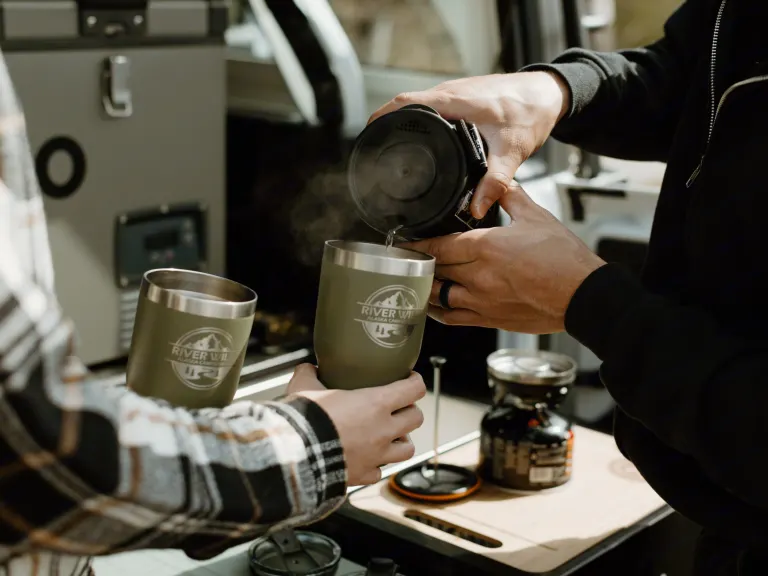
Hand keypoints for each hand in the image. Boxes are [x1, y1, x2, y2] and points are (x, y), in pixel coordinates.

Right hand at [285, 364, 425, 485]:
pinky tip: (367, 459)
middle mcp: (383, 430)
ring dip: (401, 440)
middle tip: (398, 407)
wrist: (295, 455)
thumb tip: (307, 368)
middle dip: (410, 411)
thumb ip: (309, 374)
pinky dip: (376, 465)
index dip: (415, 382)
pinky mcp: (364, 475)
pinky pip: (380, 471)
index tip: (410, 379)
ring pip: (408, 449)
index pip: (414, 389)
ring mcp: (376, 456)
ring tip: (390, 436)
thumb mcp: (304, 387)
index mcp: (375, 403)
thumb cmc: (304, 418)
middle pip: (416, 418)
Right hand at [369, 71, 569, 218]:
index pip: (404, 104)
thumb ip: (495, 182)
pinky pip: (432, 107)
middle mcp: (450, 93)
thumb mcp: (512, 151)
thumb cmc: (531, 111)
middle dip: (388, 126)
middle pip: (405, 105)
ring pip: (419, 106)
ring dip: (405, 123)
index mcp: (453, 101)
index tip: (369, 136)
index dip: (381, 118)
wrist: (548, 93)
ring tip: (394, 147)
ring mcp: (455, 93)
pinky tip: (423, 140)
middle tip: (377, 150)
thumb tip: (478, 207)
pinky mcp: (462, 99)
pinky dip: (422, 122)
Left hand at [403, 183, 604, 333]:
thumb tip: (499, 183)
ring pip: (439, 295)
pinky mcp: (489, 320)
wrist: (583, 296)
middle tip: (408, 257)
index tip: (403, 242)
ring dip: (426, 286)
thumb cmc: (565, 260)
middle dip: (421, 262)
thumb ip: (511, 197)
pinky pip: (453, 317)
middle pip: (436, 268)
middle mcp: (479, 276)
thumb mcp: (536, 217)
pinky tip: (432, 305)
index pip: (439, 245)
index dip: (417, 244)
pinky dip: (438, 311)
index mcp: (487, 247)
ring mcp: (482, 301)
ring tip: (418, 278)